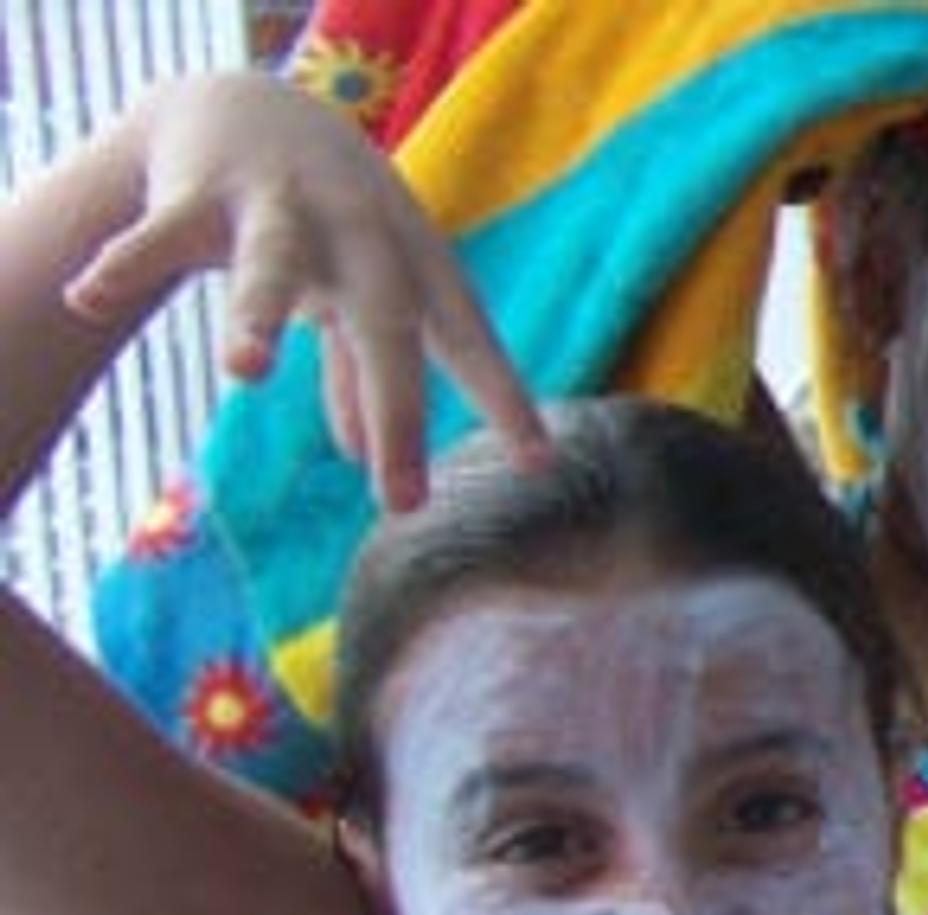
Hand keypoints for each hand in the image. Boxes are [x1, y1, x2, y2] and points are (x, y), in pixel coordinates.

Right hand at [69, 72, 543, 508]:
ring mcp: (284, 207)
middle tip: (402, 501)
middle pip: (385, 327)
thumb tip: (367, 458)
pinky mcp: (203, 190)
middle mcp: (362, 235)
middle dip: (396, 410)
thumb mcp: (357, 296)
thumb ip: (364, 376)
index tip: (539, 460)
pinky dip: (127, 263)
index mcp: (414, 266)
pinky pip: (164, 232)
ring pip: (274, 264)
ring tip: (244, 372)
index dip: (503, 396)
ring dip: (259, 315)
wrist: (251, 104)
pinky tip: (91, 296)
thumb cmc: (330, 225)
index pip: (468, 339)